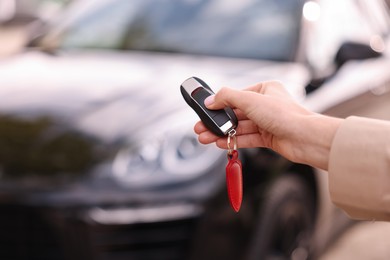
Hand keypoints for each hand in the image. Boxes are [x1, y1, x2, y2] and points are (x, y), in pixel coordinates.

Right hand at [194, 81, 341, 169]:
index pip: (236, 96)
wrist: (305, 139)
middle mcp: (266, 105)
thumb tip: (211, 100)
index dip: (219, 104)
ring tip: (205, 138)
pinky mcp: (269, 138)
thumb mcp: (251, 100)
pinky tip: (219, 143)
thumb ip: (227, 98)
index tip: (205, 111)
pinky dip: (233, 140)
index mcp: (265, 89)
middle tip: (200, 128)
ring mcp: (267, 122)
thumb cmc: (286, 115)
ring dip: (222, 133)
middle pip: (235, 113)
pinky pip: (246, 138)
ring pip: (239, 127)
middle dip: (217, 122)